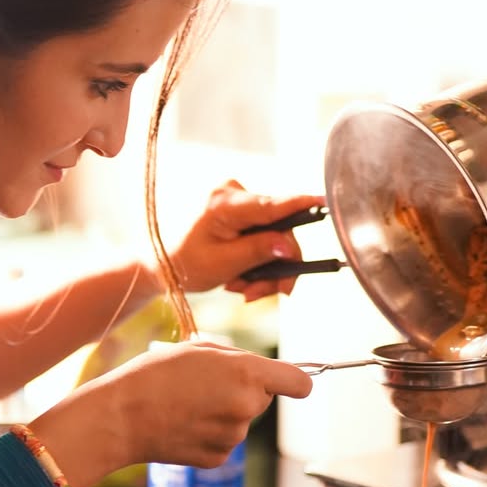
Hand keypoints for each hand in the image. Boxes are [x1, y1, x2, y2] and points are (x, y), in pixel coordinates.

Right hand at [109, 339, 312, 468]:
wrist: (120, 417)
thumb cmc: (153, 375)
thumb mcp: (197, 349)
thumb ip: (236, 359)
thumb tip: (257, 372)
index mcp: (246, 374)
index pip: (299, 383)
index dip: (296, 382)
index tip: (289, 383)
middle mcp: (246, 407)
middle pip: (263, 399)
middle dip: (243, 391)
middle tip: (204, 385)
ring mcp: (233, 437)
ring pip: (240, 420)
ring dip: (222, 412)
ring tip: (184, 405)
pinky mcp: (217, 458)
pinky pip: (223, 441)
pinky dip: (208, 433)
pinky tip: (182, 425)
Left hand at [169, 180, 327, 301]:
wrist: (162, 265)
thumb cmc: (184, 263)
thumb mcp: (223, 264)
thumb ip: (259, 252)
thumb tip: (289, 246)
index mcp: (225, 203)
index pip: (273, 204)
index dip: (302, 204)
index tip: (324, 203)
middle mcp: (234, 193)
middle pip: (279, 229)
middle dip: (276, 266)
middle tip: (263, 293)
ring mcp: (238, 202)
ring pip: (274, 237)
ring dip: (264, 269)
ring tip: (242, 289)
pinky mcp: (241, 212)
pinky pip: (263, 236)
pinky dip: (257, 262)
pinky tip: (241, 279)